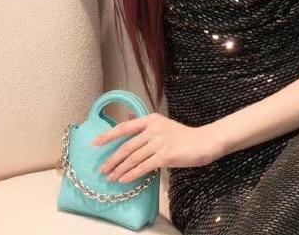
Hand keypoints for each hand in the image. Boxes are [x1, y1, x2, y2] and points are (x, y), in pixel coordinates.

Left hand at [91, 112, 223, 183]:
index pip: (125, 127)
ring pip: (133, 158)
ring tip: (111, 177)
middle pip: (127, 146)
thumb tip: (126, 119)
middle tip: (103, 169)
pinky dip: (131, 174)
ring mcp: (159, 142)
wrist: (202, 142)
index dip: (108, 135)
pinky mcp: (165, 156)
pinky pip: (143, 167)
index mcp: (151, 119)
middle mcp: (153, 129)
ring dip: (120, 169)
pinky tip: (123, 180)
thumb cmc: (182, 135)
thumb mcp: (162, 124)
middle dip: (112, 159)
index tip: (96, 143)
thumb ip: (144, 124)